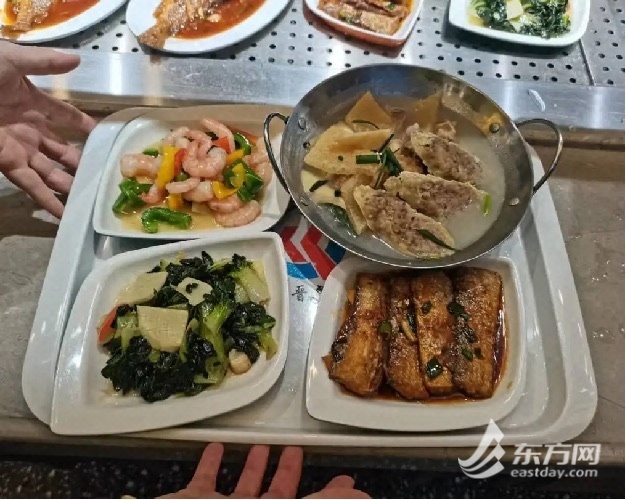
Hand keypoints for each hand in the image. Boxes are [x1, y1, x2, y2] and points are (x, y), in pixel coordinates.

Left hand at [0, 41, 95, 217]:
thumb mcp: (11, 59)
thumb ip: (44, 63)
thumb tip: (77, 59)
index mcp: (31, 102)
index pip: (64, 115)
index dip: (82, 124)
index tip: (102, 135)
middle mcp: (28, 128)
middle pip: (61, 150)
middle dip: (80, 162)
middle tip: (102, 174)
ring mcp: (18, 147)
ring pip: (50, 170)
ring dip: (67, 184)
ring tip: (90, 198)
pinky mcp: (6, 162)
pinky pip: (30, 184)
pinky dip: (46, 200)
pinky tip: (63, 213)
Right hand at [160, 443, 369, 498]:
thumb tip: (359, 495)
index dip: (331, 497)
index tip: (351, 484)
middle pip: (278, 498)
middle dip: (290, 475)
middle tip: (299, 452)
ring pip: (243, 490)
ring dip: (255, 467)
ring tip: (267, 446)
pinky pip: (203, 480)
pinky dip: (210, 463)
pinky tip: (216, 447)